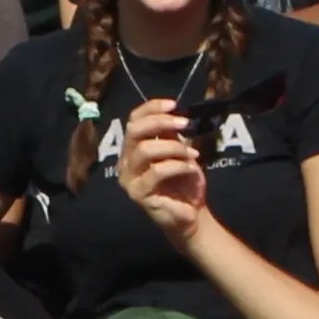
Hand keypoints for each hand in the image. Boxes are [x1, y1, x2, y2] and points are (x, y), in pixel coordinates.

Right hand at [110, 99, 211, 243]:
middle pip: (134, 131)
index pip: (133, 120)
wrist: (191, 214)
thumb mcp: (178, 152)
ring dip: (174, 147)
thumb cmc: (183, 182)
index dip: (151, 108)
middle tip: (184, 124)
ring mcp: (129, 179)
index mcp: (132, 148)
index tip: (174, 104)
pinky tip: (192, 168)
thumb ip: (170, 135)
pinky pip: (157, 171)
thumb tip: (172, 114)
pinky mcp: (138, 194)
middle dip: (161, 122)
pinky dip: (178, 165)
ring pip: (145, 149)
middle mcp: (125, 161)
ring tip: (192, 154)